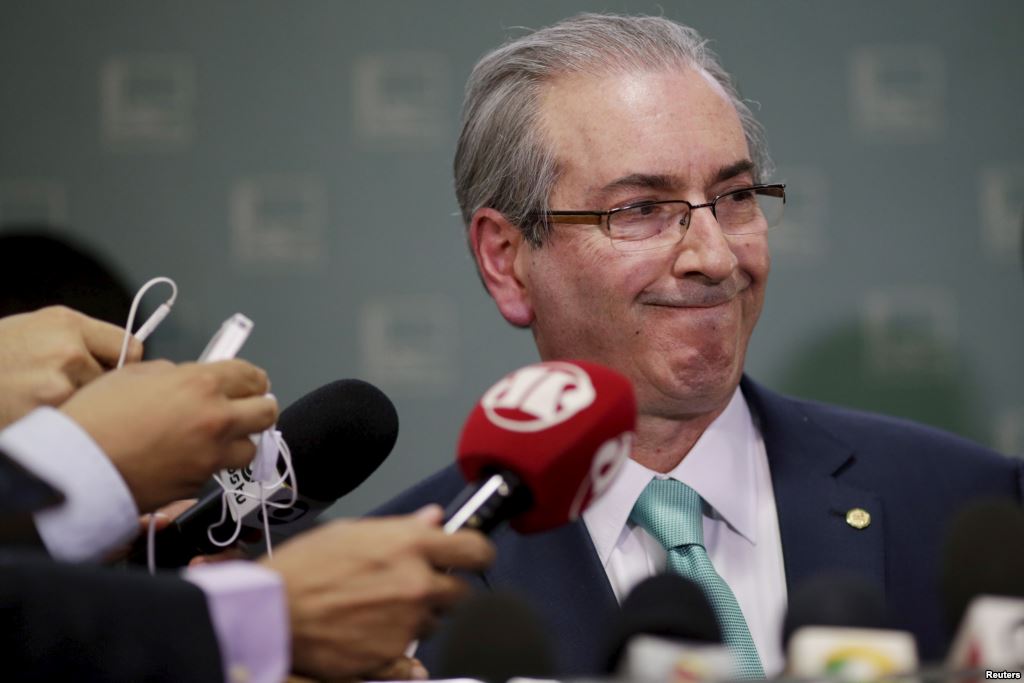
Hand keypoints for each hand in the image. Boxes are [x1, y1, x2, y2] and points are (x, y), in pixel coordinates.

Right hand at [0, 306, 140, 427]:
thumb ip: (80, 340)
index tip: (108, 369)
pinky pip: (73, 422)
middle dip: (94, 386)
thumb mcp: (35, 329)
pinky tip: (33, 412)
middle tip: (57, 386)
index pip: (130, 347)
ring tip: (38, 398)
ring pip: (92, 403)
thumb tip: (128, 359)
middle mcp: (68, 350)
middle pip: (114, 381)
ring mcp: (57, 385)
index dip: (120, 362)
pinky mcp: (46, 415)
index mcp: (66, 324)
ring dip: (75, 405)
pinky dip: (60, 423)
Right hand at [60, 359, 276, 512]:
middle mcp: (215, 419)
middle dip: (259, 408)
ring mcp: (210, 456)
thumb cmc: (95, 416)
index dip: (252, 379)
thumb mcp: (135, 375)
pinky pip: (216, 472)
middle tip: (245, 409)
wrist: (74, 467)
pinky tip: (183, 458)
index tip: (250, 383)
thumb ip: (174, 375)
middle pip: (267, 412)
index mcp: (201, 384)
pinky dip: (208, 465)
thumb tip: (189, 379)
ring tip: (215, 438)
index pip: (252, 376)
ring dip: (238, 442)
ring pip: (250, 449)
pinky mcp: (198, 485)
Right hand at [263, 506, 494, 680]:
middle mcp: (417, 585)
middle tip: (415, 585)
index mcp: (410, 546)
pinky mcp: (392, 656)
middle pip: (462, 594)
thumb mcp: (354, 530)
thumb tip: (434, 519)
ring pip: (435, 623)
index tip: (472, 557)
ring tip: (380, 608)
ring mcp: (407, 623)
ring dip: (419, 617)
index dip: (476, 553)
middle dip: (444, 590)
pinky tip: (374, 634)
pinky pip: (414, 658)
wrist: (273, 611)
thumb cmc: (304, 566)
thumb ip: (403, 527)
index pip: (476, 550)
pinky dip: (400, 649)